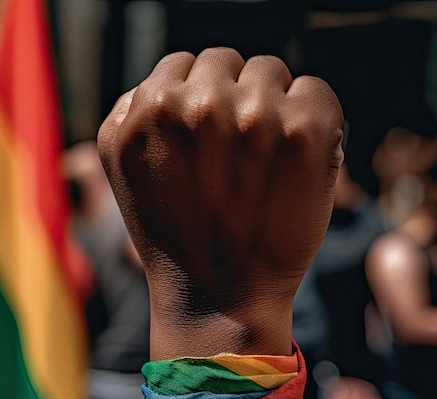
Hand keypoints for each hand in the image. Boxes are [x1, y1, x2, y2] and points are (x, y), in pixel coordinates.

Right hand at [98, 48, 342, 356]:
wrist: (221, 298)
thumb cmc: (177, 239)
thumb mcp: (122, 174)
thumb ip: (134, 114)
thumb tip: (168, 78)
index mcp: (146, 111)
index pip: (183, 65)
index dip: (198, 102)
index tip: (208, 139)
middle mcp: (196, 105)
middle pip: (226, 62)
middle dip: (231, 99)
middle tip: (236, 155)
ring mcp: (253, 116)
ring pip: (270, 71)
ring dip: (270, 105)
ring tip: (264, 162)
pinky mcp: (303, 132)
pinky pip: (315, 90)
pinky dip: (313, 117)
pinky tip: (296, 158)